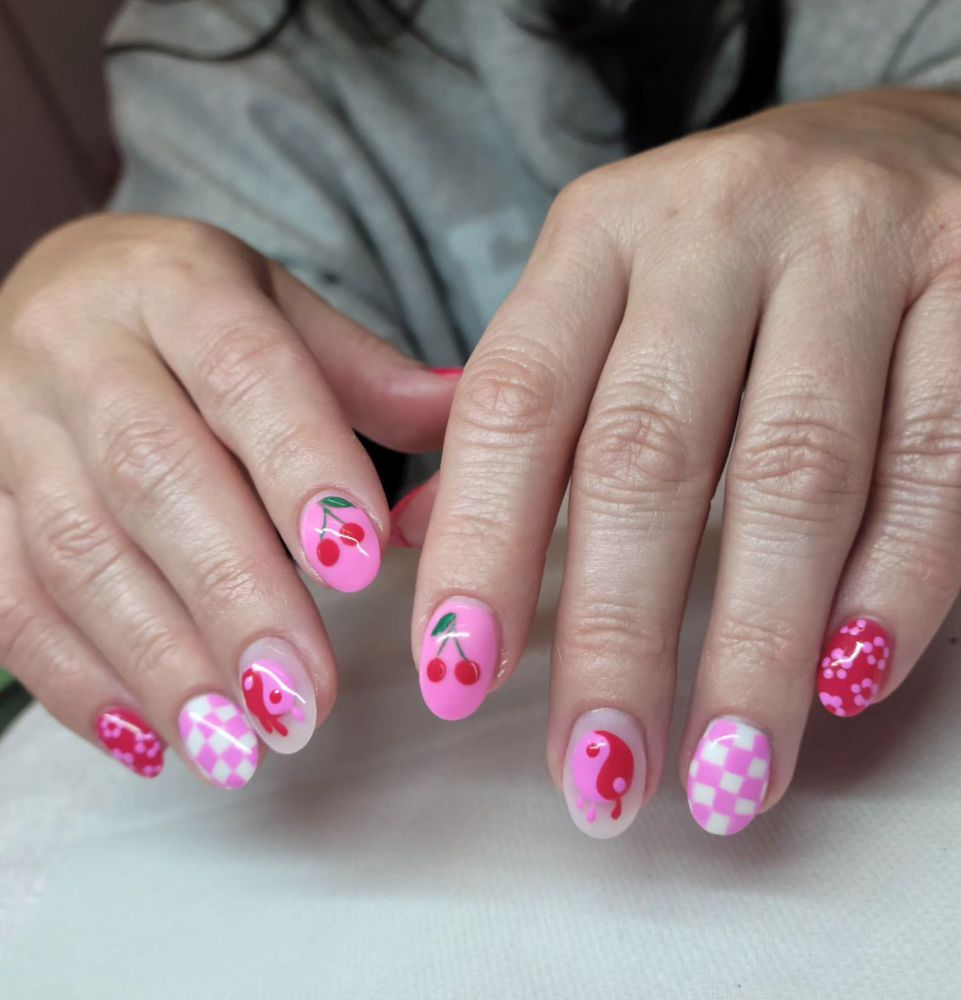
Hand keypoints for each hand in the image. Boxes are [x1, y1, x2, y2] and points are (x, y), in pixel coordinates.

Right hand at [0, 214, 454, 783]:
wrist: (62, 292)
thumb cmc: (194, 316)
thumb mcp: (280, 311)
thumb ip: (365, 374)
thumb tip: (464, 417)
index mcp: (176, 285)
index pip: (243, 371)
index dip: (301, 466)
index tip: (360, 566)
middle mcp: (78, 347)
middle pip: (153, 474)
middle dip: (235, 595)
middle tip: (303, 697)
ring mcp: (6, 425)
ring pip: (75, 548)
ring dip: (159, 658)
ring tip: (236, 742)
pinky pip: (5, 597)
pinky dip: (73, 679)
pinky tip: (146, 738)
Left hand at [411, 89, 960, 835]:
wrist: (899, 141)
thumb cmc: (727, 258)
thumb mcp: (604, 301)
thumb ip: (526, 418)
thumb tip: (422, 546)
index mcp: (598, 237)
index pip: (515, 403)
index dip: (481, 550)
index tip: (460, 683)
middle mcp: (714, 226)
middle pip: (648, 456)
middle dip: (614, 636)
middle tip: (599, 777)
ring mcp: (855, 242)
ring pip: (796, 473)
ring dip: (754, 648)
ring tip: (724, 777)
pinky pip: (941, 455)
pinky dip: (896, 583)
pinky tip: (846, 681)